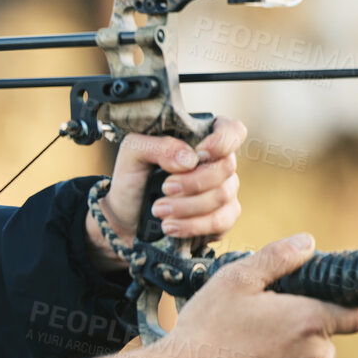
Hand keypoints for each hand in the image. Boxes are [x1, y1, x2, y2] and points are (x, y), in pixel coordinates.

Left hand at [86, 117, 246, 269]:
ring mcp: (224, 191)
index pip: (231, 131)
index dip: (222, 141)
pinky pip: (220, 221)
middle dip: (192, 182)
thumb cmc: (133, 179)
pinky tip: (171, 225)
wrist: (127, 216)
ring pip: (221, 196)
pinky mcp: (223, 218)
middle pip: (226, 167)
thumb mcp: (133, 154)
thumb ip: (158, 146)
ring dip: (186, 206)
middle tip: (165, 188)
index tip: (199, 154)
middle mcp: (218, 163)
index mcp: (201, 140)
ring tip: (158, 209)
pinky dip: (192, 225)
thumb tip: (189, 159)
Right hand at [153, 233, 357, 357]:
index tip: (342, 301)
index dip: (355, 305)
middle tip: (265, 325)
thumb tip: (307, 243)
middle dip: (306, 332)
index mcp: (309, 321)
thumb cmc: (205, 329)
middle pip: (327, 341)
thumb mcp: (234, 279)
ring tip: (251, 352)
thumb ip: (276, 258)